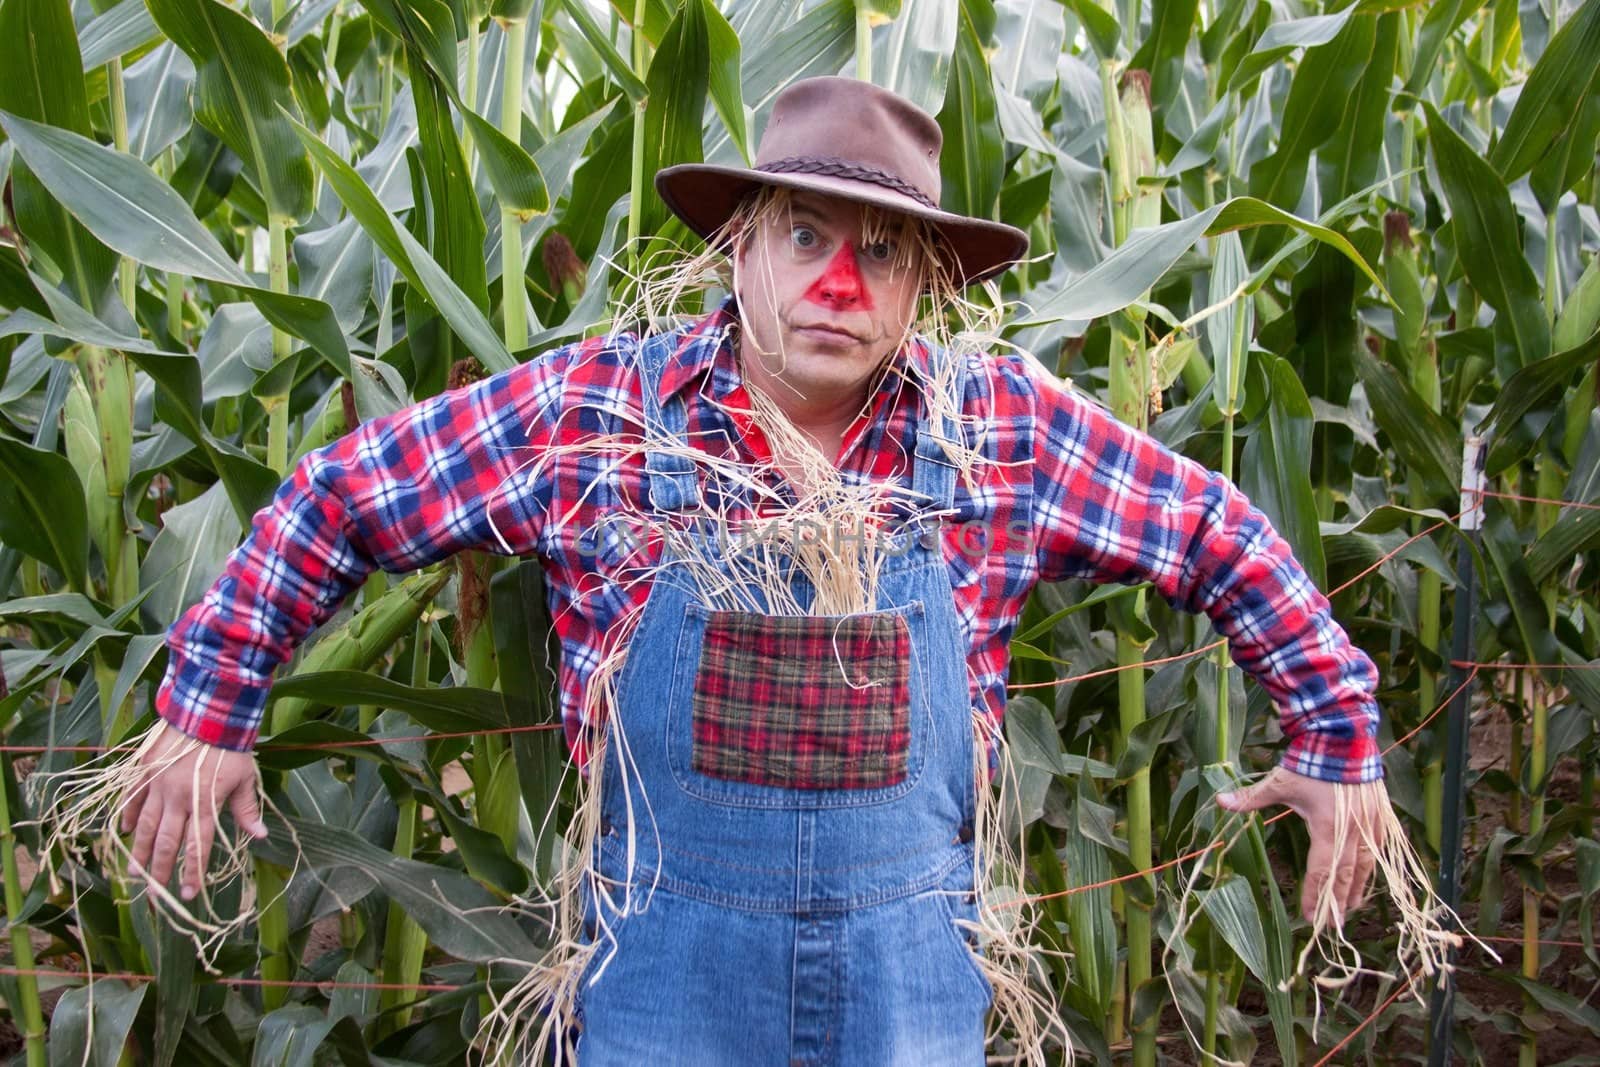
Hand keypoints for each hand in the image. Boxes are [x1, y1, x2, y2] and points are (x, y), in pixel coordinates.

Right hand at [118, 726, 267, 901]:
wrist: (208, 710)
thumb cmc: (232, 746)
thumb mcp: (245, 778)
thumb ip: (246, 809)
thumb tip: (260, 836)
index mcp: (205, 803)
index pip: (197, 847)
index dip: (193, 872)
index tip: (188, 894)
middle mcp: (178, 799)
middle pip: (167, 843)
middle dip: (160, 872)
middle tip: (154, 896)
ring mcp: (158, 785)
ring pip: (145, 826)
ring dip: (140, 852)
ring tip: (134, 874)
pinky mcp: (144, 770)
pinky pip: (132, 798)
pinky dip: (128, 816)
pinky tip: (126, 832)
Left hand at [1215, 765, 1377, 926]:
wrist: (1345, 737)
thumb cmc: (1310, 762)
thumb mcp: (1279, 781)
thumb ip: (1251, 798)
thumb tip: (1219, 801)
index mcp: (1328, 827)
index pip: (1321, 872)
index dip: (1315, 896)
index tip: (1309, 917)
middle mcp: (1352, 831)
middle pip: (1345, 876)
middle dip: (1336, 902)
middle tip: (1330, 925)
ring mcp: (1370, 826)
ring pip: (1365, 867)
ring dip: (1356, 890)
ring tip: (1348, 909)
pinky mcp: (1381, 818)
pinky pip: (1377, 852)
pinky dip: (1369, 869)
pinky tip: (1364, 881)